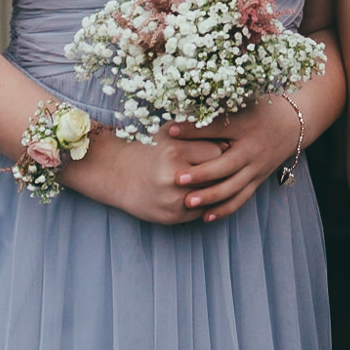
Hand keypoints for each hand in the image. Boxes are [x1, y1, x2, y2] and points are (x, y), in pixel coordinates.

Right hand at [67, 127, 224, 225]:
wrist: (118, 174)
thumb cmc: (150, 148)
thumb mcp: (169, 133)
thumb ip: (197, 133)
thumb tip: (230, 141)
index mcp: (174, 152)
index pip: (218, 151)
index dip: (221, 149)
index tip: (222, 146)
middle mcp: (174, 177)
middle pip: (217, 174)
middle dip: (222, 169)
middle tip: (224, 163)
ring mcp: (173, 200)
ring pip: (212, 194)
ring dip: (215, 187)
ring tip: (213, 177)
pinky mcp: (172, 216)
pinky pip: (201, 209)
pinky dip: (203, 201)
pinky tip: (198, 192)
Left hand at [163, 96, 303, 223]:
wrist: (292, 125)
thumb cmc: (259, 111)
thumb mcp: (239, 105)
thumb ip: (212, 112)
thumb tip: (179, 115)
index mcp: (245, 127)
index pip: (216, 128)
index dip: (193, 130)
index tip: (169, 132)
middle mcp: (252, 150)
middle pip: (226, 165)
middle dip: (202, 174)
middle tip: (178, 179)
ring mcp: (256, 168)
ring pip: (233, 187)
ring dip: (211, 196)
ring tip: (188, 202)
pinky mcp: (258, 180)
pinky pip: (241, 198)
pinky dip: (224, 209)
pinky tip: (206, 217)